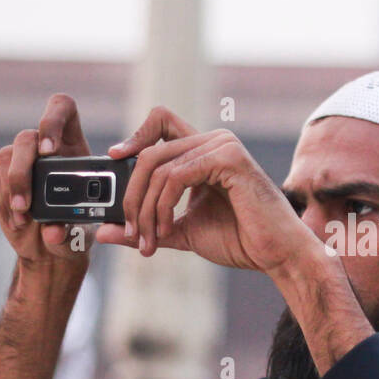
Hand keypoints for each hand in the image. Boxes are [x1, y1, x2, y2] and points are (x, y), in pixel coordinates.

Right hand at [0, 93, 92, 269]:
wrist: (53, 248)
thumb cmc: (77, 230)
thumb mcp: (82, 231)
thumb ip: (70, 230)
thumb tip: (53, 232)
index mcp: (73, 145)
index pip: (62, 109)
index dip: (52, 120)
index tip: (50, 151)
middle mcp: (44, 146)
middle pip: (26, 138)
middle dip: (22, 170)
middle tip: (27, 204)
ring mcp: (21, 160)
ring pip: (5, 156)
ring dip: (12, 188)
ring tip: (24, 217)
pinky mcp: (3, 177)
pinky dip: (5, 202)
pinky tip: (19, 223)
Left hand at [96, 105, 315, 273]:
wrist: (276, 255)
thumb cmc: (240, 240)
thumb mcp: (181, 231)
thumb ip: (146, 227)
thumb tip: (102, 232)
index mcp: (204, 151)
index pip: (160, 123)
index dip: (134, 135)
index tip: (114, 159)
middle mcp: (213, 140)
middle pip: (149, 153)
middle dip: (132, 197)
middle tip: (132, 233)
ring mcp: (223, 145)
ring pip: (158, 166)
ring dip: (145, 209)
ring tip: (149, 240)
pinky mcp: (229, 158)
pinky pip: (176, 176)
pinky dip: (163, 206)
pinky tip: (166, 229)